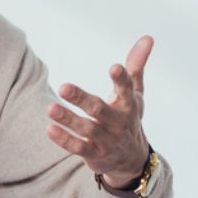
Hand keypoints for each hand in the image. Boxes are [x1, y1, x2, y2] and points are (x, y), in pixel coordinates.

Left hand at [45, 35, 153, 188]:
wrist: (131, 160)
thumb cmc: (129, 118)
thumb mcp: (135, 93)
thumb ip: (136, 66)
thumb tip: (147, 37)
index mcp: (128, 105)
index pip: (126, 89)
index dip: (121, 79)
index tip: (114, 67)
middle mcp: (118, 123)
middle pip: (99, 110)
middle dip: (82, 99)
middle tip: (63, 87)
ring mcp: (106, 140)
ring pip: (86, 129)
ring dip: (68, 119)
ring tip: (50, 108)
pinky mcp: (94, 154)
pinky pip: (78, 148)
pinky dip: (64, 140)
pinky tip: (49, 128)